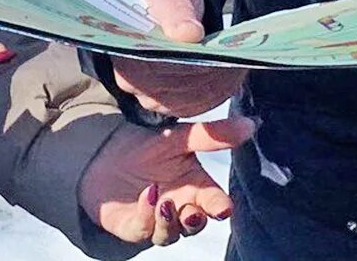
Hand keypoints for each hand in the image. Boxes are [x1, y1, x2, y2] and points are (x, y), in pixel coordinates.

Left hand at [79, 117, 256, 245]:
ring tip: (165, 202)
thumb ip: (212, 134)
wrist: (104, 156)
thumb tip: (252, 123)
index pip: (215, 203)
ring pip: (170, 233)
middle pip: (195, 224)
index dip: (220, 207)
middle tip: (193, 211)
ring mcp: (156, 220)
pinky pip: (143, 229)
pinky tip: (146, 196)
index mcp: (196, 188)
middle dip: (196, 221)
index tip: (223, 207)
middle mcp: (179, 208)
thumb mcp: (179, 137)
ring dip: (169, 221)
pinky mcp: (134, 226)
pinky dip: (146, 216)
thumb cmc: (147, 148)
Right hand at [112, 0, 248, 116]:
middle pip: (171, 88)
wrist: (172, 5)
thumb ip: (176, 11)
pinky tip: (233, 73)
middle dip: (204, 73)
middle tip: (232, 57)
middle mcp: (131, 81)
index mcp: (123, 51)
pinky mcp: (173, 103)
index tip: (208, 51)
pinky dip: (219, 90)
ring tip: (236, 62)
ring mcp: (152, 97)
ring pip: (188, 100)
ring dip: (215, 84)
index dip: (181, 62)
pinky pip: (199, 105)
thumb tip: (188, 34)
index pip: (151, 67)